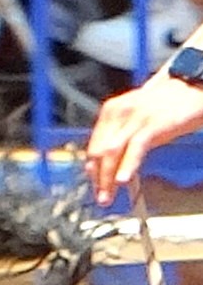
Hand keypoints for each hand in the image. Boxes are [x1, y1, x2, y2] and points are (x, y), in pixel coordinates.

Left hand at [85, 68, 202, 203]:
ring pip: (111, 152)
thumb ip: (125, 137)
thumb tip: (115, 164)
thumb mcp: (139, 119)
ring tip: (107, 196)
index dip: (93, 169)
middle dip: (97, 178)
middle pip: (99, 151)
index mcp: (110, 111)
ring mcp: (133, 118)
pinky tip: (123, 180)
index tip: (95, 186)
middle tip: (100, 197)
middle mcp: (117, 112)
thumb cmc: (169, 105)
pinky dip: (127, 166)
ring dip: (107, 178)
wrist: (193, 87)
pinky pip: (134, 149)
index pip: (94, 145)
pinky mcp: (151, 124)